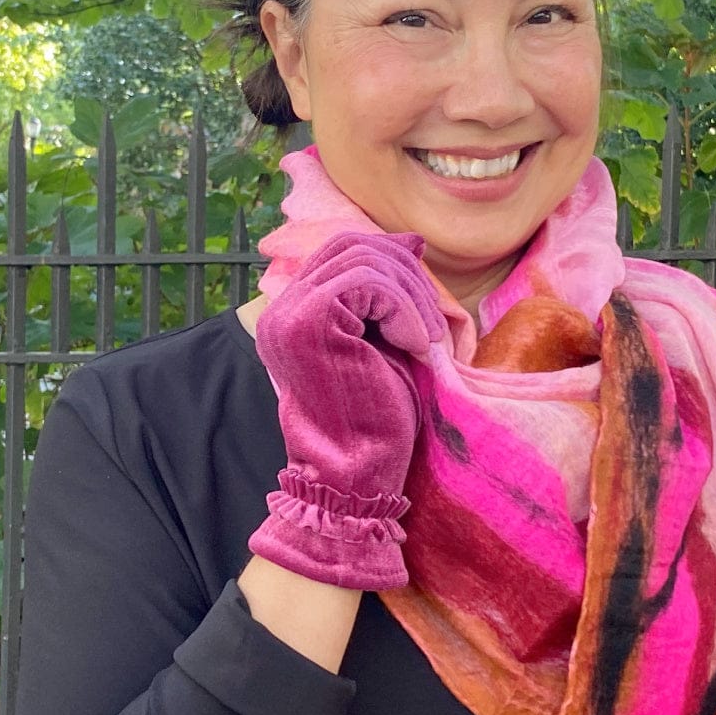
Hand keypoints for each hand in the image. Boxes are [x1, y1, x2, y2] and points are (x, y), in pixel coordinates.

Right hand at [248, 232, 445, 589]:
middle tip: (432, 326)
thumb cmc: (376, 421)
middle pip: (353, 245)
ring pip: (364, 259)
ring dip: (412, 296)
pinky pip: (370, 282)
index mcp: (294, 313)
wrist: (356, 475)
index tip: (425, 294)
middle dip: (406, 275)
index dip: (391, 258)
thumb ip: (390, 292)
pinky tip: (416, 348)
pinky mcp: (311, 321)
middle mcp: (282, 309)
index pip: (343, 250)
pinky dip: (406, 310)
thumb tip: (410, 239)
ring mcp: (291, 313)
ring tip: (427, 342)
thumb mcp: (387, 340)